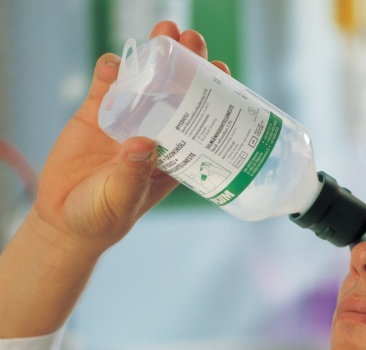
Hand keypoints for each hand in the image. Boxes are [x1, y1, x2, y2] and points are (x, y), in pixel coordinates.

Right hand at [30, 21, 230, 255]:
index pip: (200, 117)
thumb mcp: (121, 200)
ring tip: (163, 35)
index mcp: (174, 154)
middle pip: (176, 90)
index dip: (212, 93)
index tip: (221, 71)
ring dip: (153, 55)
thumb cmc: (103, 217)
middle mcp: (155, 132)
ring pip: (144, 80)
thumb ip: (132, 175)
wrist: (64, 218)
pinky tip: (115, 63)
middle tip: (193, 40)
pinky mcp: (95, 113)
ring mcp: (126, 119)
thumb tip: (144, 144)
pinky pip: (106, 84)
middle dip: (186, 62)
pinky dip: (110, 69)